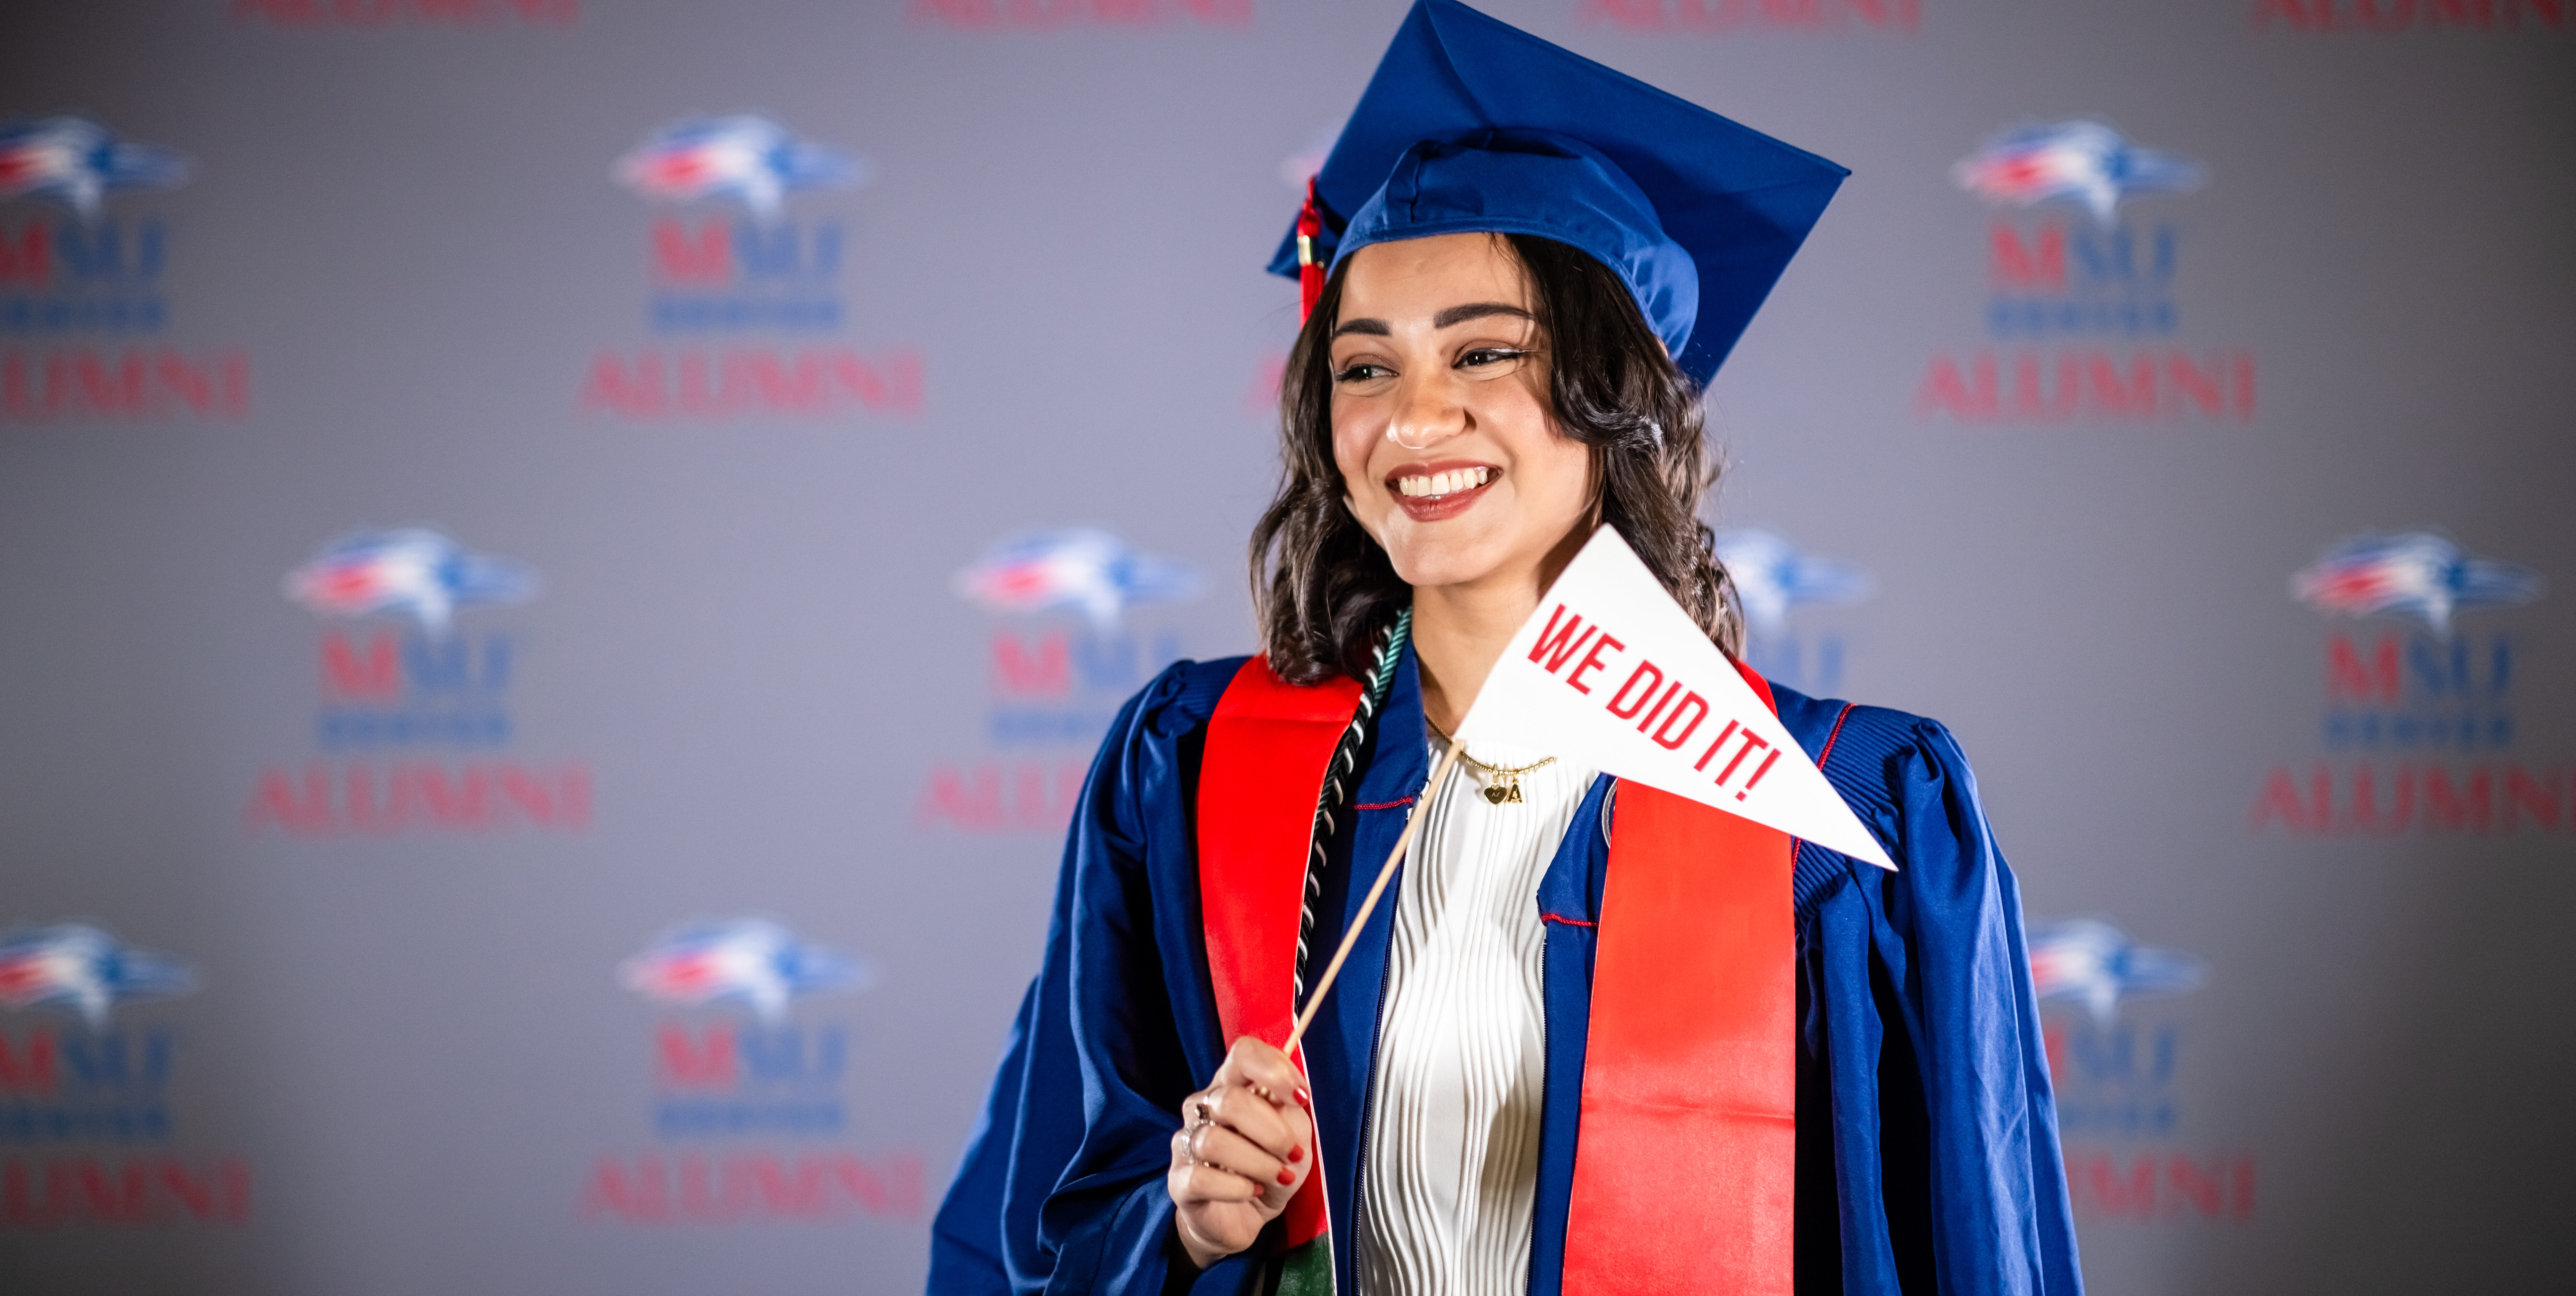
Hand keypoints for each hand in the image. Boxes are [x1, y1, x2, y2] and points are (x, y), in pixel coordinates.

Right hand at [1165, 1036, 1315, 1270]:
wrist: (1246, 1215)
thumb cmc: (1270, 1167)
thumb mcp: (1295, 1138)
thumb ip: (1291, 1114)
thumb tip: (1289, 1102)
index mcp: (1232, 1085)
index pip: (1243, 1054)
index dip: (1274, 1070)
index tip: (1302, 1098)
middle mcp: (1203, 1106)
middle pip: (1230, 1100)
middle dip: (1272, 1132)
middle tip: (1293, 1154)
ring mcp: (1186, 1142)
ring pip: (1215, 1141)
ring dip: (1259, 1163)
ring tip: (1277, 1176)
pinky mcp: (1178, 1181)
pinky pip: (1202, 1178)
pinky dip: (1236, 1187)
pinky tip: (1252, 1191)